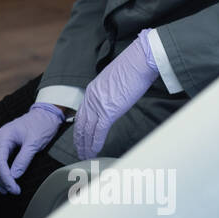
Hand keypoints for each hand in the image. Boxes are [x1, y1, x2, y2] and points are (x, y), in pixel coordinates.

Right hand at [0, 102, 63, 194]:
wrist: (43, 115)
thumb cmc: (40, 125)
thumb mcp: (35, 143)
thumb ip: (23, 159)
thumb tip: (15, 175)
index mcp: (4, 136)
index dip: (5, 177)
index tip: (13, 188)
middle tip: (11, 190)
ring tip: (5, 188)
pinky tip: (0, 178)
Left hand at [73, 29, 159, 158]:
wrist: (139, 61)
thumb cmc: (132, 68)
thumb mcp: (114, 80)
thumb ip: (109, 92)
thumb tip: (114, 100)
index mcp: (92, 90)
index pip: (82, 113)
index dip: (80, 127)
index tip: (80, 137)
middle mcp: (91, 98)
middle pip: (81, 124)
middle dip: (79, 139)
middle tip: (79, 151)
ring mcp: (98, 105)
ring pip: (87, 130)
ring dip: (85, 145)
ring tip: (85, 155)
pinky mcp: (108, 111)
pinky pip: (98, 132)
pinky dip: (95, 144)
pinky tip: (93, 152)